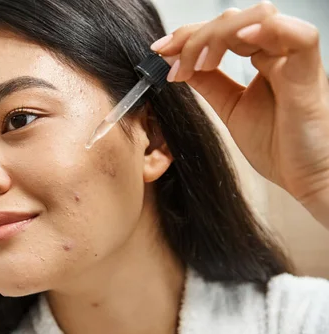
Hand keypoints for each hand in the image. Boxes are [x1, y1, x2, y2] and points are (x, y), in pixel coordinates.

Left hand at [151, 1, 328, 227]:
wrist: (307, 179)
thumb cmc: (279, 147)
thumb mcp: (231, 109)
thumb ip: (210, 84)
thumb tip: (178, 64)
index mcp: (262, 59)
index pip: (222, 31)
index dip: (188, 36)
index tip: (159, 51)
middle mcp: (279, 53)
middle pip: (235, 20)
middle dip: (194, 35)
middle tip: (170, 59)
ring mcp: (294, 61)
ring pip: (259, 18)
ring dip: (218, 35)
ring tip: (197, 63)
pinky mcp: (310, 74)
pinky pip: (299, 36)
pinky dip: (267, 31)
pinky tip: (239, 41)